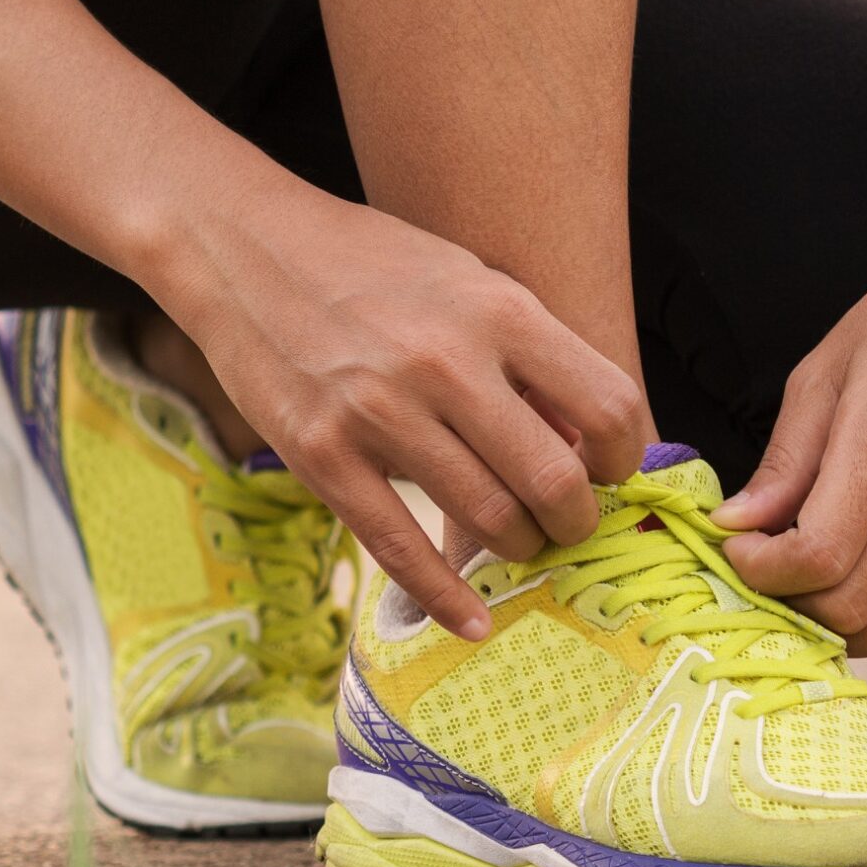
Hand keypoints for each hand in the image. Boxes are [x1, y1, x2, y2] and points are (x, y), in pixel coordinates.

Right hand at [156, 186, 648, 639]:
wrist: (243, 246)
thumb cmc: (367, 261)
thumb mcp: (465, 278)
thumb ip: (526, 351)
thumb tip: (584, 440)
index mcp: (496, 310)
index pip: (607, 407)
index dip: (623, 457)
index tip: (606, 472)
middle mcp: (444, 363)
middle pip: (554, 481)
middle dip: (575, 520)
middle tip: (565, 524)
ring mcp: (378, 413)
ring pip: (488, 520)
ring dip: (517, 548)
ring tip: (513, 542)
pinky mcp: (321, 454)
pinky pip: (400, 549)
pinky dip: (446, 598)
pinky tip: (471, 620)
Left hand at [715, 215, 866, 654]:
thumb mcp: (824, 369)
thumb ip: (783, 460)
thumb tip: (734, 525)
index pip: (818, 555)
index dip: (759, 570)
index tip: (731, 545)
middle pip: (851, 606)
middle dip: (786, 603)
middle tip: (753, 567)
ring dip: (829, 622)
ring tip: (791, 579)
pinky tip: (837, 572)